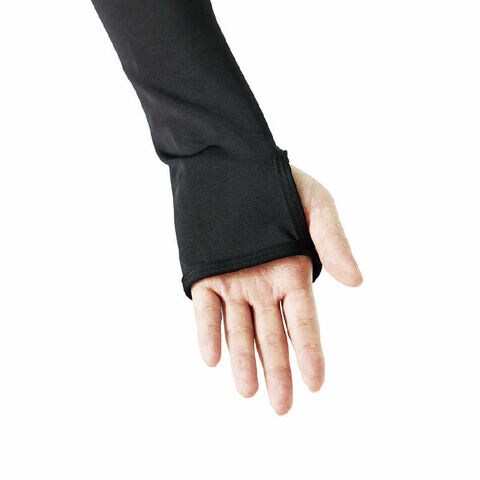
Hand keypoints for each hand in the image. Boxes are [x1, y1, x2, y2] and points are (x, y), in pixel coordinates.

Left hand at [191, 166, 361, 413]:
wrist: (231, 163)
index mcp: (292, 272)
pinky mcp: (206, 273)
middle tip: (282, 408)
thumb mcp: (317, 205)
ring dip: (243, 359)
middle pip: (273, 335)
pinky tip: (213, 357)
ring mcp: (234, 282)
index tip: (316, 384)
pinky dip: (209, 331)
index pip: (305, 321)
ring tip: (248, 391)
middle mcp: (264, 285)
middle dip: (278, 370)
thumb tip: (357, 282)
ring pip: (239, 328)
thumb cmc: (279, 182)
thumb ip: (334, 242)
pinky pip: (206, 308)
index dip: (311, 353)